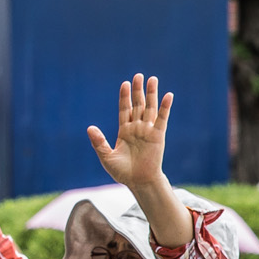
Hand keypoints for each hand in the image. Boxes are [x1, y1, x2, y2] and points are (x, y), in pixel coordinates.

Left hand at [88, 74, 172, 188]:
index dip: (124, 96)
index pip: (124, 109)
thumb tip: (90, 128)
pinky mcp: (158, 136)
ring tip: (152, 79)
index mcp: (124, 131)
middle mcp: (137, 128)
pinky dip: (165, 107)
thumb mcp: (107, 157)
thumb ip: (99, 142)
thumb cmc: (122, 172)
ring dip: (152, 94)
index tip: (125, 84)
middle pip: (137, 104)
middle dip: (138, 90)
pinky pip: (162, 119)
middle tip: (138, 75)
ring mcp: (148, 131)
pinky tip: (168, 96)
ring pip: (150, 108)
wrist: (139, 182)